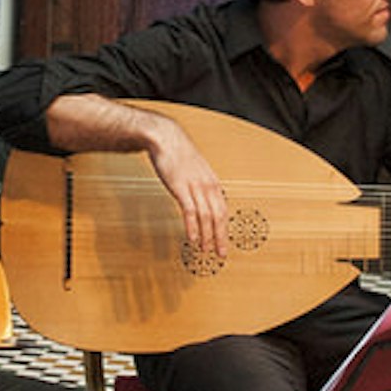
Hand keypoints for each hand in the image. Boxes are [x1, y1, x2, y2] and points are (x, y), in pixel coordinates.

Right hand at [144, 124, 231, 264]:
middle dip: (221, 236)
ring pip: (206, 216)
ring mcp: (195, 187)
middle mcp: (207, 185)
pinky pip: (190, 211)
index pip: (223, 209)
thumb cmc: (178, 153)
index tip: (225, 241)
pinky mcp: (181, 187)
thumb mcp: (195, 169)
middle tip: (221, 253)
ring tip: (206, 250)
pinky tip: (192, 238)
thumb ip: (201, 184)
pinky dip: (192, 227)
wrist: (165, 138)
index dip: (225, 228)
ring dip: (207, 236)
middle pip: (219, 215)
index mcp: (212, 182)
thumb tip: (202, 198)